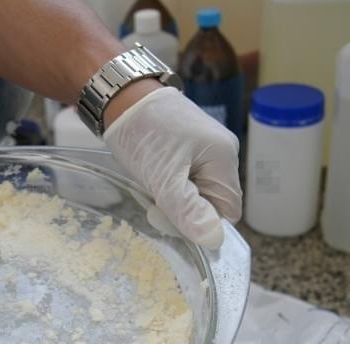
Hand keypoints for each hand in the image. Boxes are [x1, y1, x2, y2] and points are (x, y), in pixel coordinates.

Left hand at [104, 85, 241, 248]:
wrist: (121, 96)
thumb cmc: (144, 132)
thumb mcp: (164, 177)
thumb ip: (188, 210)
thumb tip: (213, 241)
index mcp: (224, 157)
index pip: (228, 209)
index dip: (204, 220)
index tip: (173, 215)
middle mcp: (222, 152)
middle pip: (212, 201)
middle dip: (185, 208)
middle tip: (155, 199)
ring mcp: (205, 147)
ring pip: (196, 190)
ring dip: (173, 195)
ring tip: (151, 181)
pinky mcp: (188, 145)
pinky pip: (186, 176)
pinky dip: (169, 181)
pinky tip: (152, 173)